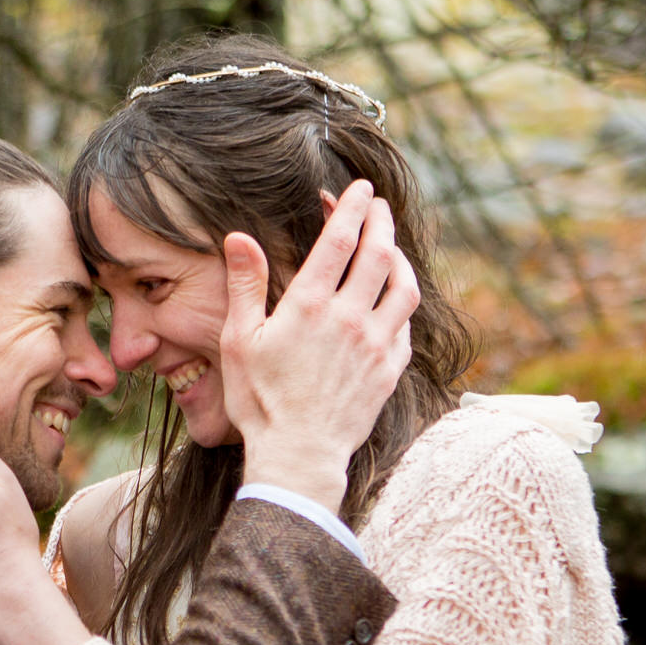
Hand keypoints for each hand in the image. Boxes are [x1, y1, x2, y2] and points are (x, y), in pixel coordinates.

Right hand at [223, 178, 418, 512]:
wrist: (298, 456)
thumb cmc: (260, 401)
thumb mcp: (239, 342)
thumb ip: (245, 285)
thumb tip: (238, 238)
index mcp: (309, 305)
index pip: (340, 239)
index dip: (352, 207)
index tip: (359, 188)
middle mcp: (350, 318)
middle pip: (379, 252)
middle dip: (381, 220)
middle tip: (378, 205)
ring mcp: (376, 344)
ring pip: (405, 285)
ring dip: (401, 256)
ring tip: (390, 245)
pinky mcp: (390, 369)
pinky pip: (407, 323)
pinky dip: (402, 300)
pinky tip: (393, 297)